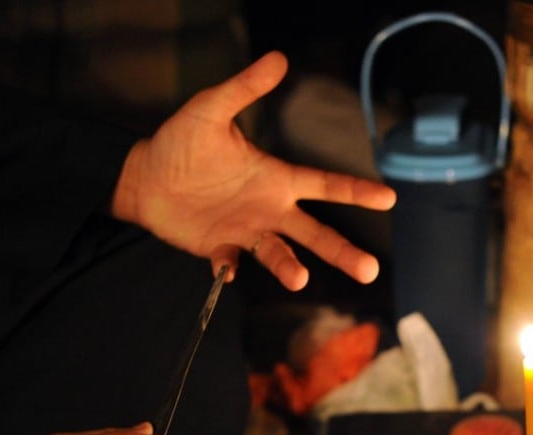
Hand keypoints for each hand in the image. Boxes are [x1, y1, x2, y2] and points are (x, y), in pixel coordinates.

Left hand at [111, 51, 396, 290]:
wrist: (145, 178)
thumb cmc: (182, 143)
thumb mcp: (211, 109)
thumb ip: (245, 89)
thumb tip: (277, 58)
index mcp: (277, 179)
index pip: (325, 185)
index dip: (357, 192)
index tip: (388, 198)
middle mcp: (270, 210)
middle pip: (316, 233)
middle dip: (343, 252)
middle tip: (369, 270)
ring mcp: (247, 231)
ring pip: (280, 254)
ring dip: (290, 267)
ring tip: (300, 278)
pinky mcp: (220, 248)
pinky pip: (230, 263)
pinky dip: (229, 268)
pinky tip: (227, 270)